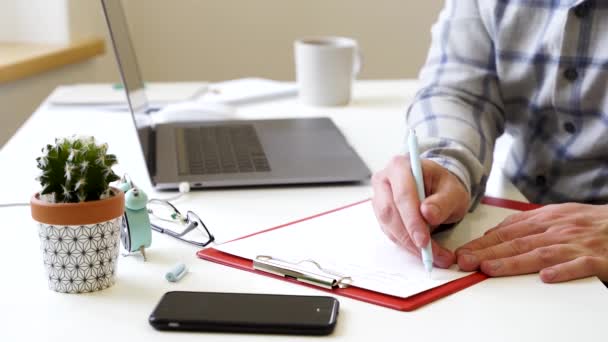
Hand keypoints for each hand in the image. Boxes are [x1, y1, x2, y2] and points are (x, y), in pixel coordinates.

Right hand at [371, 156, 469, 267]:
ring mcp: (379, 197)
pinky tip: (422, 249)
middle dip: (409, 236)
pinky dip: (406, 244)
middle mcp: (384, 180)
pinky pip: (389, 232)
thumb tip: (428, 214)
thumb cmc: (444, 187)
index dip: (412, 220)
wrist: (438, 190)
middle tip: (429, 254)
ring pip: (387, 225)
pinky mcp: (381, 214)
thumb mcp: (453, 192)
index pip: (402, 195)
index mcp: (400, 167)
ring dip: (408, 244)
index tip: (424, 241)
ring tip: (432, 255)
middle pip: (389, 211)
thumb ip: (443, 202)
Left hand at [456, 203, 607, 281]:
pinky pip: (579, 265)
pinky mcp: (597, 258)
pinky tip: (547, 277)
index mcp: (545, 219)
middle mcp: (557, 230)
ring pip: (541, 253)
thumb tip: (495, 233)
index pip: (507, 232)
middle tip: (465, 262)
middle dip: (488, 253)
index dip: (482, 243)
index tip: (462, 253)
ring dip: (513, 262)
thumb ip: (526, 223)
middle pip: (517, 242)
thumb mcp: (556, 215)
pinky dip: (563, 270)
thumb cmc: (589, 221)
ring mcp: (576, 244)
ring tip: (490, 269)